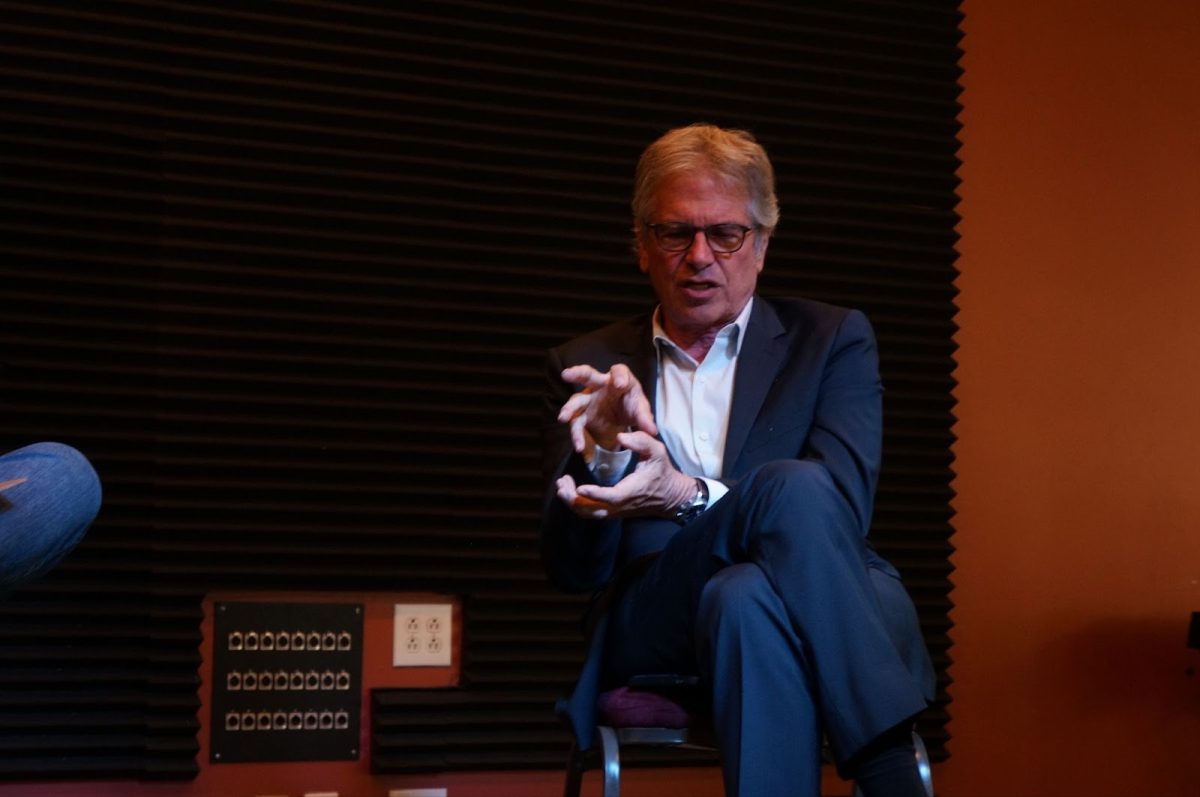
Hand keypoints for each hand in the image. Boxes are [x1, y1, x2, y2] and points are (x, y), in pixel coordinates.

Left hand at [556, 430, 695, 519]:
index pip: (611, 497)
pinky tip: (570, 490)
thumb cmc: (662, 471)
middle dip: (573, 500)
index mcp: (632, 491)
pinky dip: (577, 504)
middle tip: (561, 483)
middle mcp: (621, 505)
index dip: (594, 494)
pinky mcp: (612, 512)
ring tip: (561, 485)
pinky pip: (591, 513)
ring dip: (572, 502)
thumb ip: (641, 441)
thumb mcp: (657, 451)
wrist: (670, 496)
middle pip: (593, 510)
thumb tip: (621, 437)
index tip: (579, 487)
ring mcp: (615, 511)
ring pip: (589, 514)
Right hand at [557, 364, 656, 452]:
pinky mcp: (583, 415)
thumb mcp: (641, 412)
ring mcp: (589, 400)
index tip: (619, 384)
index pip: (619, 371)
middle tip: (566, 374)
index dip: (619, 376)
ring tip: (563, 417)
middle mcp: (600, 386)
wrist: (622, 419)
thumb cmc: (631, 407)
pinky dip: (577, 435)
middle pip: (588, 375)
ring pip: (576, 400)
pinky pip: (577, 424)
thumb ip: (645, 419)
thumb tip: (652, 431)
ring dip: (569, 408)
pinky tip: (579, 446)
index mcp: (619, 380)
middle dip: (577, 373)